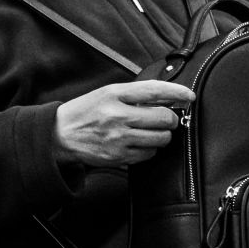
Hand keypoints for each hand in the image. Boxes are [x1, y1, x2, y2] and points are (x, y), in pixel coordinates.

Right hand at [53, 80, 194, 168]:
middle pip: (164, 118)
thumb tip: (167, 99)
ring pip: (161, 138)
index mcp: (113, 95)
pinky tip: (137, 143)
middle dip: (169, 119)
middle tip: (163, 119)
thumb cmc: (84, 112)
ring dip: (161, 135)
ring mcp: (118, 138)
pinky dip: (149, 149)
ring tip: (148, 131)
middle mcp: (117, 115)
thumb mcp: (105, 94)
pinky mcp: (119, 156)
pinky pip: (149, 154)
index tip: (189, 96)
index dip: (177, 92)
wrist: (59, 135)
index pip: (154, 91)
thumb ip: (134, 95)